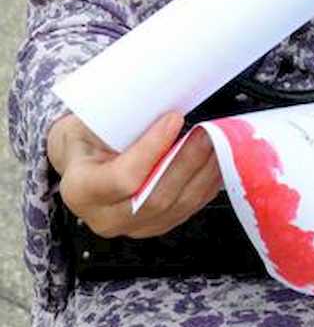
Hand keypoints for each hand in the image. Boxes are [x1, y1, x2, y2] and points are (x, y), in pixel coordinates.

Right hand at [47, 111, 221, 238]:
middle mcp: (105, 217)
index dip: (152, 149)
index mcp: (81, 190)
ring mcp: (133, 226)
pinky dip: (208, 182)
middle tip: (207, 130)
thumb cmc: (87, 139)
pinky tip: (218, 159)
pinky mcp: (157, 225)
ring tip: (219, 140)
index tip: (173, 119)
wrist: (83, 162)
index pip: (123, 178)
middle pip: (156, 196)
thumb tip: (163, 99)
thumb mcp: (89, 123)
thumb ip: (119, 119)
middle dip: (189, 160)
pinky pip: (190, 207)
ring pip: (179, 205)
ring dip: (205, 171)